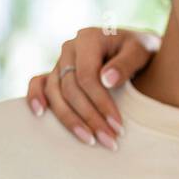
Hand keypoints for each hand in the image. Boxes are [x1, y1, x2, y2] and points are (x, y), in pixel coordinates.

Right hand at [26, 27, 159, 147]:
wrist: (139, 48)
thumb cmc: (142, 49)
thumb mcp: (142, 50)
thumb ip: (126, 62)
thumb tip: (107, 80)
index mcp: (89, 38)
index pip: (87, 76)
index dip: (100, 103)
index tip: (117, 125)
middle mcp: (70, 48)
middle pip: (71, 88)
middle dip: (90, 117)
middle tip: (109, 140)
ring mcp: (61, 61)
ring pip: (55, 92)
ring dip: (70, 119)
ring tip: (89, 140)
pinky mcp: (57, 72)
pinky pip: (38, 83)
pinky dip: (35, 97)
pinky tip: (40, 115)